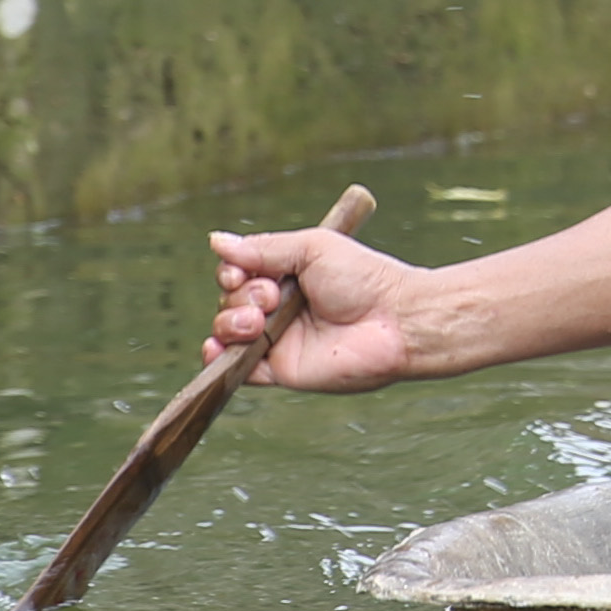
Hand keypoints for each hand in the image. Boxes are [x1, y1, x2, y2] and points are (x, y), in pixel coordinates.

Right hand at [206, 190, 417, 392]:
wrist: (393, 320)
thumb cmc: (363, 278)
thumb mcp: (312, 248)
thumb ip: (263, 248)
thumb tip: (216, 240)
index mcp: (286, 276)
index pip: (238, 272)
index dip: (232, 272)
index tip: (243, 272)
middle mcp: (278, 307)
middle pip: (229, 300)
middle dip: (240, 296)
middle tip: (272, 298)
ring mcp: (278, 339)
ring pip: (227, 332)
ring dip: (230, 322)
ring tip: (258, 321)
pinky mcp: (280, 370)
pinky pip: (238, 369)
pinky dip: (220, 359)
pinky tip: (219, 349)